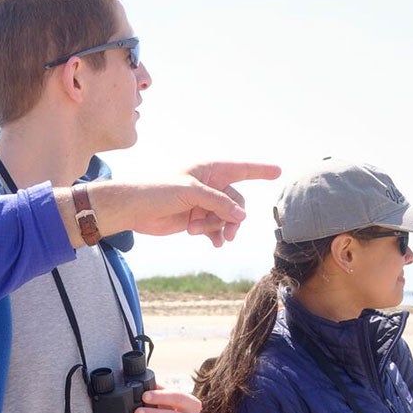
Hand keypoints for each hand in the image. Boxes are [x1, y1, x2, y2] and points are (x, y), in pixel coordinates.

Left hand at [86, 161, 280, 247]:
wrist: (134, 209)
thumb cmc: (158, 191)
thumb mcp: (191, 193)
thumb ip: (219, 203)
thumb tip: (242, 216)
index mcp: (209, 170)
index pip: (240, 169)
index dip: (259, 171)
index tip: (278, 171)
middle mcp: (209, 185)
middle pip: (236, 202)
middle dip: (230, 217)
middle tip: (227, 232)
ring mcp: (203, 204)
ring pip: (225, 218)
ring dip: (216, 227)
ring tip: (198, 232)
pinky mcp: (195, 220)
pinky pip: (215, 229)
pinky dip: (215, 236)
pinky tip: (214, 243)